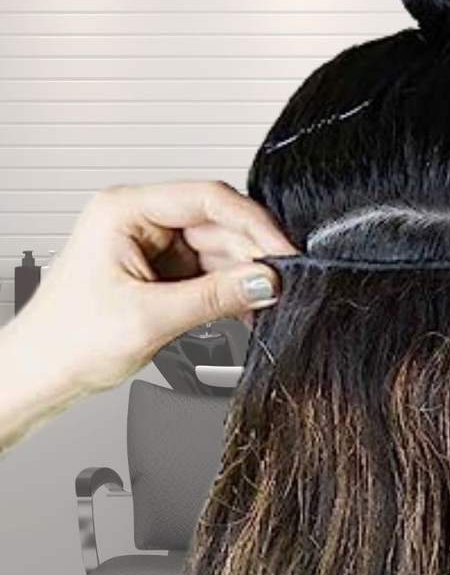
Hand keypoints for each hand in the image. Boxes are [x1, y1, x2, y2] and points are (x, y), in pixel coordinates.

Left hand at [5, 180, 297, 395]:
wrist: (40, 375)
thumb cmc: (65, 341)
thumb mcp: (150, 317)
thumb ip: (215, 297)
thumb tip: (265, 281)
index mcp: (124, 211)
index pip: (206, 199)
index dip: (253, 223)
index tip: (282, 251)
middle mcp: (140, 222)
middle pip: (218, 224)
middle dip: (252, 255)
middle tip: (283, 283)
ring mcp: (152, 247)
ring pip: (219, 250)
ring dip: (245, 277)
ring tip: (269, 302)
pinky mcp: (162, 273)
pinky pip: (210, 273)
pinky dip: (231, 292)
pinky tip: (249, 309)